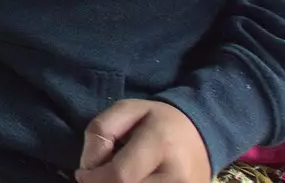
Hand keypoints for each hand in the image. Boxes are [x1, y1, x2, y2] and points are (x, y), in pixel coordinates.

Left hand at [77, 100, 209, 182]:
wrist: (201, 133)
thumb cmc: (158, 121)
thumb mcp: (127, 110)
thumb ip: (101, 131)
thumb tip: (88, 167)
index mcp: (161, 144)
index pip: (121, 176)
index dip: (95, 179)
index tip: (83, 174)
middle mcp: (178, 175)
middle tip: (99, 178)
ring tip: (116, 179)